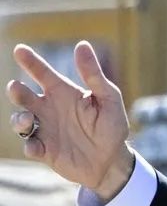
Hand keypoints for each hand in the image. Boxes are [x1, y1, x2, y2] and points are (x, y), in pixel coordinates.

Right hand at [8, 42, 134, 199]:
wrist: (112, 160)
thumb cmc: (112, 125)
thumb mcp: (108, 98)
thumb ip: (94, 75)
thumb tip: (82, 45)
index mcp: (63, 93)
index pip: (43, 73)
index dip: (31, 61)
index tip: (19, 49)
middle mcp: (48, 109)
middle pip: (23, 96)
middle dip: (16, 91)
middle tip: (16, 87)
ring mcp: (44, 129)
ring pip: (20, 121)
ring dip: (19, 119)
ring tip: (27, 119)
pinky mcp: (44, 150)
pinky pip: (30, 146)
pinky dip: (30, 146)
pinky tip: (36, 147)